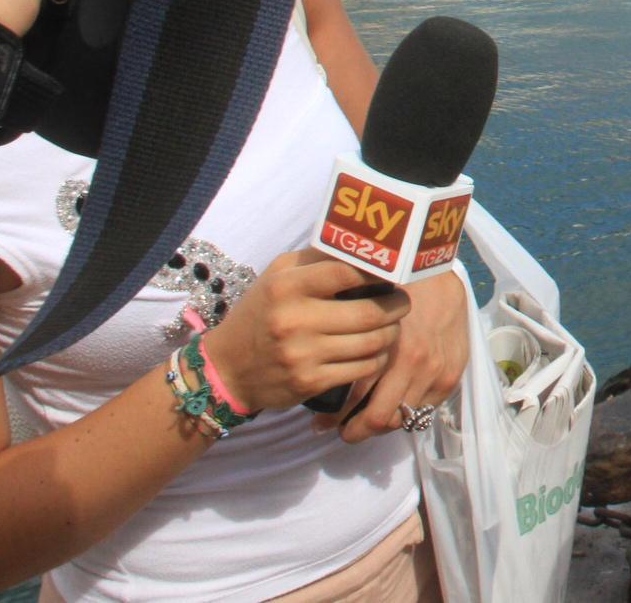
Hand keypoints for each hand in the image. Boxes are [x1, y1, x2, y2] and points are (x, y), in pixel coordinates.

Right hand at [201, 250, 410, 413]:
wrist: (227, 369)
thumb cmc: (262, 314)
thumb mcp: (277, 277)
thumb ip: (315, 260)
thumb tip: (360, 246)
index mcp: (287, 287)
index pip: (347, 272)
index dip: (378, 273)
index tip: (392, 275)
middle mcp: (295, 320)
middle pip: (370, 312)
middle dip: (397, 307)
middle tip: (403, 303)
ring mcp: (303, 354)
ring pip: (372, 343)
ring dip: (392, 334)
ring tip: (393, 326)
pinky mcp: (310, 383)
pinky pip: (362, 369)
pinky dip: (378, 359)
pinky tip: (378, 351)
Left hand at [322, 267, 469, 442]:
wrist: (434, 269)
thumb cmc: (390, 283)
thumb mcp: (360, 303)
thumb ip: (342, 335)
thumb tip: (311, 361)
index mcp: (390, 346)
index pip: (357, 399)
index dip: (334, 418)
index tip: (320, 422)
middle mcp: (416, 364)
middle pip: (379, 418)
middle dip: (355, 429)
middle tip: (338, 429)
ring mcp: (438, 372)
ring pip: (403, 418)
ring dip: (381, 423)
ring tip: (363, 420)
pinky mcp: (453, 375)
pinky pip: (425, 410)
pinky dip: (406, 412)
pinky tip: (393, 406)